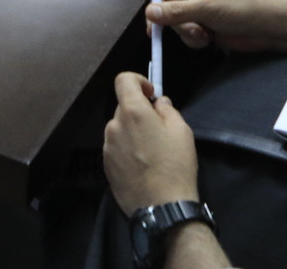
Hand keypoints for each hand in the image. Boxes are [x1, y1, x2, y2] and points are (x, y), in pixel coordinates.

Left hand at [103, 72, 198, 215]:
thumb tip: (158, 103)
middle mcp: (113, 126)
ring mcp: (106, 147)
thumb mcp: (181, 131)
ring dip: (132, 132)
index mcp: (132, 112)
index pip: (123, 80)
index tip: (151, 95)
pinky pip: (116, 148)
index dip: (138, 81)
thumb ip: (167, 110)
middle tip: (158, 129)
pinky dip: (126, 149)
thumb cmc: (175, 165)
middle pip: (122, 107)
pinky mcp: (105, 167)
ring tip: (151, 152)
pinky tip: (142, 166)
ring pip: (119, 129)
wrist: (163, 207)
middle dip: (138, 112)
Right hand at [133, 0, 286, 53]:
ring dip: (183, 31)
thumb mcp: (206, 7)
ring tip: (201, 34)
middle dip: (164, 18)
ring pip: (172, 21)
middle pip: (161, 1)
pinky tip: (208, 40)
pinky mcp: (201, 26)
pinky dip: (192, 39)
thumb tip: (150, 14)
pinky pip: (184, 33)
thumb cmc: (241, 5)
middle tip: (158, 31)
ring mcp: (195, 9)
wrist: (266, 26)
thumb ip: (176, 12)